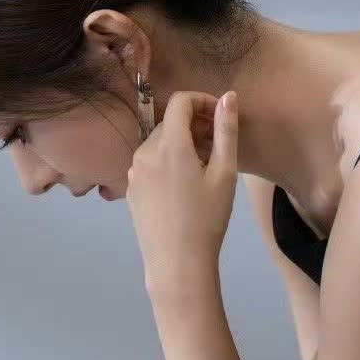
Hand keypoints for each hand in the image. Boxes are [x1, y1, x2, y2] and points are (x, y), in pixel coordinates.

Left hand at [126, 90, 237, 286]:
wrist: (177, 263)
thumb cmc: (207, 219)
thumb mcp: (224, 173)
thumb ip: (226, 130)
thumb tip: (229, 96)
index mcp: (168, 144)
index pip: (180, 102)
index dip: (203, 101)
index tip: (220, 118)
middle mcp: (144, 152)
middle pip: (170, 123)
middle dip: (194, 126)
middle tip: (218, 148)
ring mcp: (133, 172)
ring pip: (159, 144)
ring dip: (181, 145)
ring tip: (203, 170)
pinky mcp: (131, 190)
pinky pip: (150, 164)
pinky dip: (167, 163)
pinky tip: (184, 188)